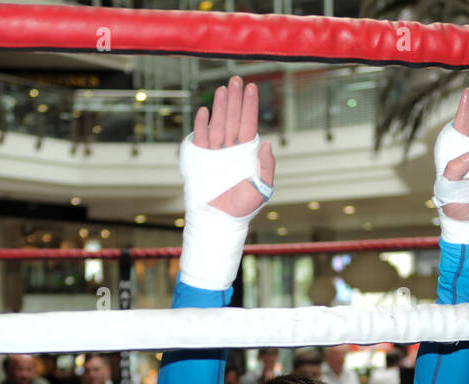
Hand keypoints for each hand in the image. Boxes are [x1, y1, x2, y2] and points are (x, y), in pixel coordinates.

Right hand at [192, 76, 275, 218]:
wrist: (221, 220)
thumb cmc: (244, 207)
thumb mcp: (263, 187)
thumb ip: (266, 166)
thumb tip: (268, 144)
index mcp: (247, 152)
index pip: (248, 124)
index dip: (250, 106)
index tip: (252, 87)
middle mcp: (231, 149)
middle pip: (233, 119)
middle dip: (235, 100)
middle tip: (236, 79)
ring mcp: (216, 153)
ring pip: (218, 124)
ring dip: (219, 107)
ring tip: (222, 89)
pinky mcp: (201, 160)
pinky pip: (201, 139)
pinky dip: (201, 125)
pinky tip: (204, 111)